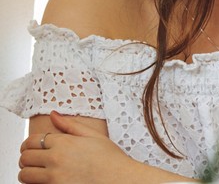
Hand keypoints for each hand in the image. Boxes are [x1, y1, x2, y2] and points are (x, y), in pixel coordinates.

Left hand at [18, 111, 142, 183]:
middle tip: (34, 161)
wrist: (121, 179)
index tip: (32, 148)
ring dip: (28, 173)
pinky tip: (46, 181)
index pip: (32, 141)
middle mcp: (56, 158)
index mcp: (64, 143)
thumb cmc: (110, 159)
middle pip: (25, 157)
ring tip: (38, 173)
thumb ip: (70, 125)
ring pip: (25, 175)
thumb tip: (53, 114)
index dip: (29, 144)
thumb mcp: (93, 136)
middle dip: (26, 159)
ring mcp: (54, 177)